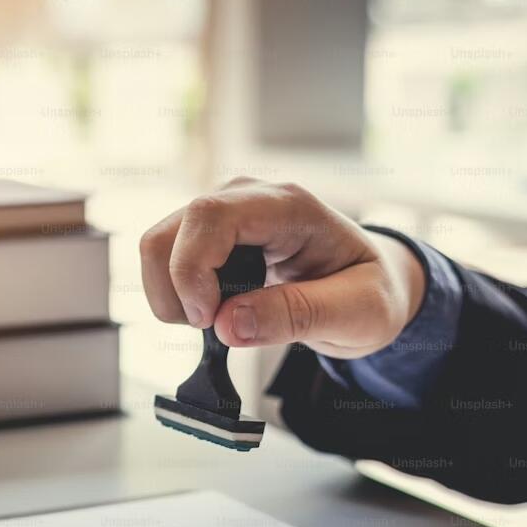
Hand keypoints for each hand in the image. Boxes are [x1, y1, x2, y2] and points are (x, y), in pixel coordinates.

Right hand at [139, 177, 425, 358]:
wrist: (369, 285)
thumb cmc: (369, 292)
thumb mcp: (357, 314)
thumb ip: (297, 315)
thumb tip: (227, 325)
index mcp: (288, 206)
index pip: (209, 216)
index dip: (191, 270)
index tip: (209, 320)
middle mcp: (246, 198)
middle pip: (169, 233)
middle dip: (175, 292)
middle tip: (213, 328)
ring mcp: (221, 214)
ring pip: (156, 246)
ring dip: (171, 296)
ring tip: (215, 321)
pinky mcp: (205, 235)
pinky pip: (164, 260)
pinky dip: (174, 296)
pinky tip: (211, 311)